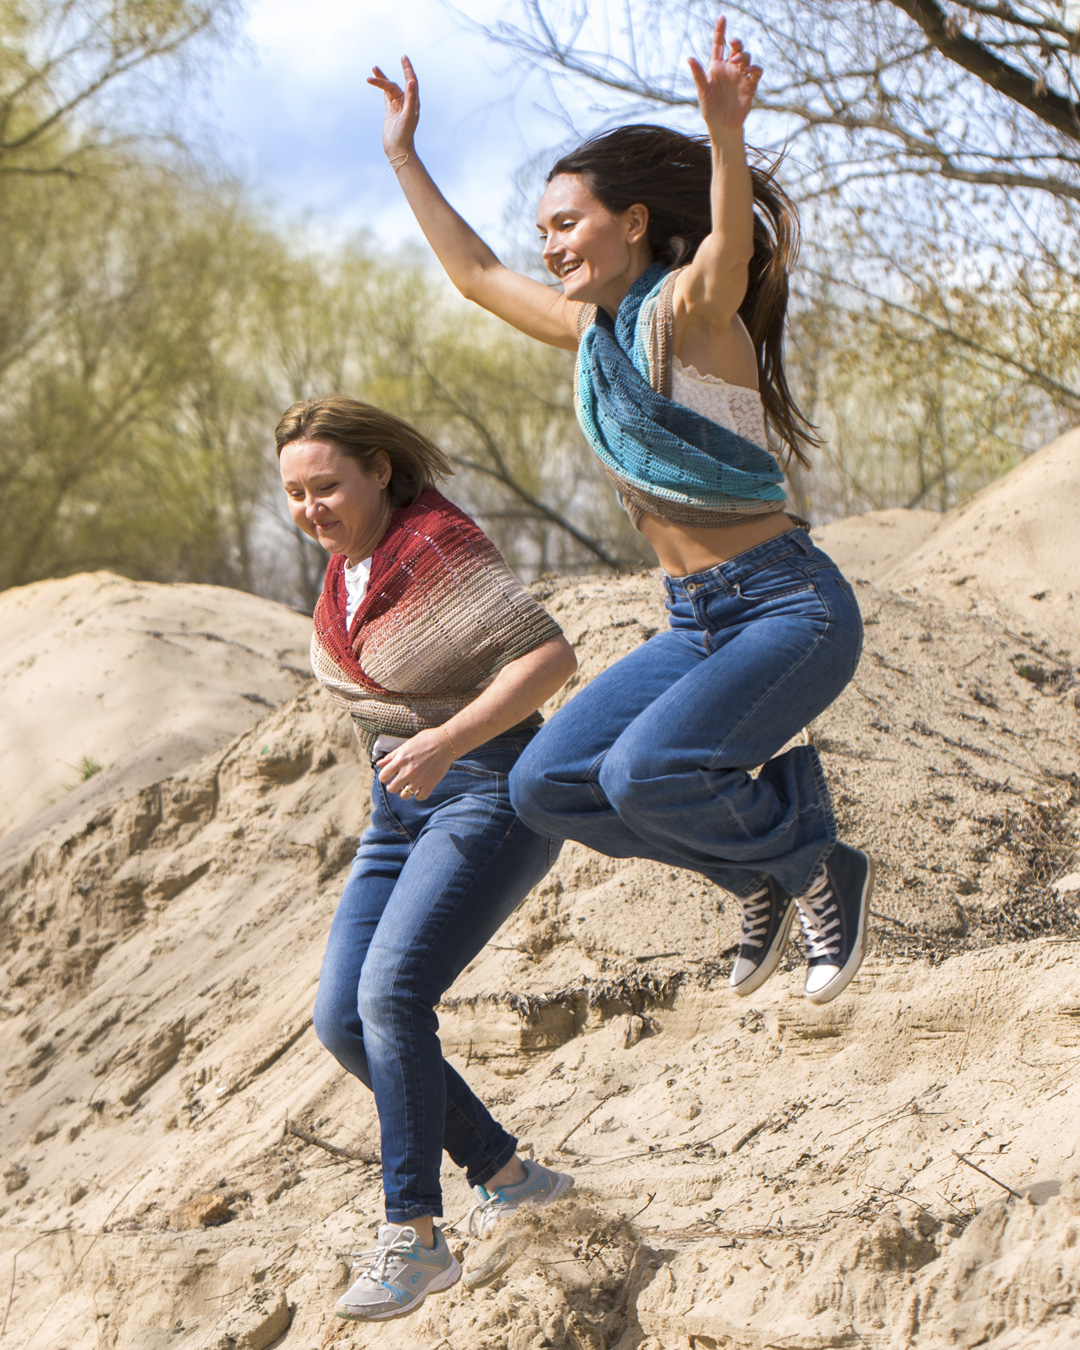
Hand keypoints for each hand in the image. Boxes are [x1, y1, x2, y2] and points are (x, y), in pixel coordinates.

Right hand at [367, 55, 419, 159]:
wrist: (398, 149)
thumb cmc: (404, 134)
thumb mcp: (408, 115)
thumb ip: (411, 98)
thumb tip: (411, 81)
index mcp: (413, 102)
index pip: (411, 81)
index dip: (407, 68)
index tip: (403, 57)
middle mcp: (406, 102)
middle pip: (395, 85)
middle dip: (384, 78)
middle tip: (374, 69)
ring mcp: (398, 106)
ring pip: (389, 88)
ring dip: (381, 80)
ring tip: (372, 72)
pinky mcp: (391, 110)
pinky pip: (386, 95)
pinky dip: (381, 88)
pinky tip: (375, 81)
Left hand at [376, 727, 453, 800]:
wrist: (446, 742)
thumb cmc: (426, 740)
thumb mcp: (406, 745)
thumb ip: (392, 756)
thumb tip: (379, 764)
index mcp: (400, 760)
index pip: (383, 776)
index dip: (384, 777)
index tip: (389, 775)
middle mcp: (408, 771)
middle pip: (392, 789)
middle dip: (393, 786)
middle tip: (398, 782)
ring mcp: (420, 779)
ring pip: (404, 795)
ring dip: (404, 792)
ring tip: (408, 786)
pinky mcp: (431, 783)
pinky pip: (420, 797)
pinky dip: (418, 794)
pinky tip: (419, 788)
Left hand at [688, 16, 761, 135]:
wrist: (723, 126)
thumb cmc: (710, 110)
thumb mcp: (703, 91)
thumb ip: (698, 74)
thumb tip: (689, 58)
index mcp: (716, 67)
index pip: (718, 45)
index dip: (720, 31)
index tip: (722, 18)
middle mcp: (729, 69)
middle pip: (736, 48)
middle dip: (737, 42)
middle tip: (734, 45)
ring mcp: (740, 76)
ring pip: (746, 57)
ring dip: (744, 56)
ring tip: (738, 64)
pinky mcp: (750, 85)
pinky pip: (756, 71)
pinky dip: (755, 68)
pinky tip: (749, 71)